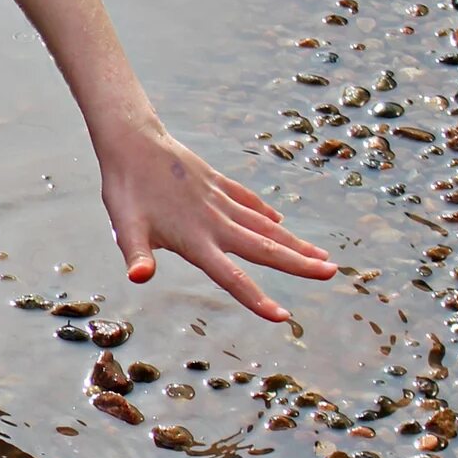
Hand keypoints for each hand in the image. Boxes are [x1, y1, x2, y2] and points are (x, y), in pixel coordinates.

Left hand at [96, 115, 334, 321]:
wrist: (133, 141)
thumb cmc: (126, 189)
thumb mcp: (126, 226)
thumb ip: (137, 254)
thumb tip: (138, 277)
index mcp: (196, 239)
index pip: (231, 277)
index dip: (257, 298)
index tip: (283, 316)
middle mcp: (216, 221)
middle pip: (264, 248)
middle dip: (299, 264)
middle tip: (332, 273)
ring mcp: (220, 200)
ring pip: (265, 225)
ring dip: (294, 242)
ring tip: (321, 256)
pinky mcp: (217, 183)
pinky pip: (248, 201)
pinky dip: (265, 213)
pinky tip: (280, 222)